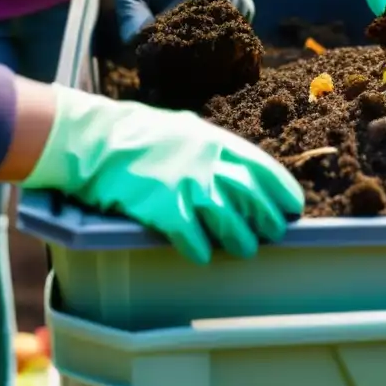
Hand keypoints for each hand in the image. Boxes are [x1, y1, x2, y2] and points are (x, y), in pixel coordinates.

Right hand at [20, 87, 303, 263]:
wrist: (93, 139)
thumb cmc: (138, 134)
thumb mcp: (184, 130)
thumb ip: (211, 148)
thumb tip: (235, 168)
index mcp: (214, 141)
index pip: (261, 167)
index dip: (281, 189)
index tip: (292, 206)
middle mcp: (205, 163)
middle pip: (250, 196)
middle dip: (266, 218)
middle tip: (272, 234)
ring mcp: (185, 185)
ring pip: (228, 219)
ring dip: (240, 239)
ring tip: (244, 250)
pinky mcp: (161, 207)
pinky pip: (191, 236)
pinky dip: (200, 248)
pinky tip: (203, 255)